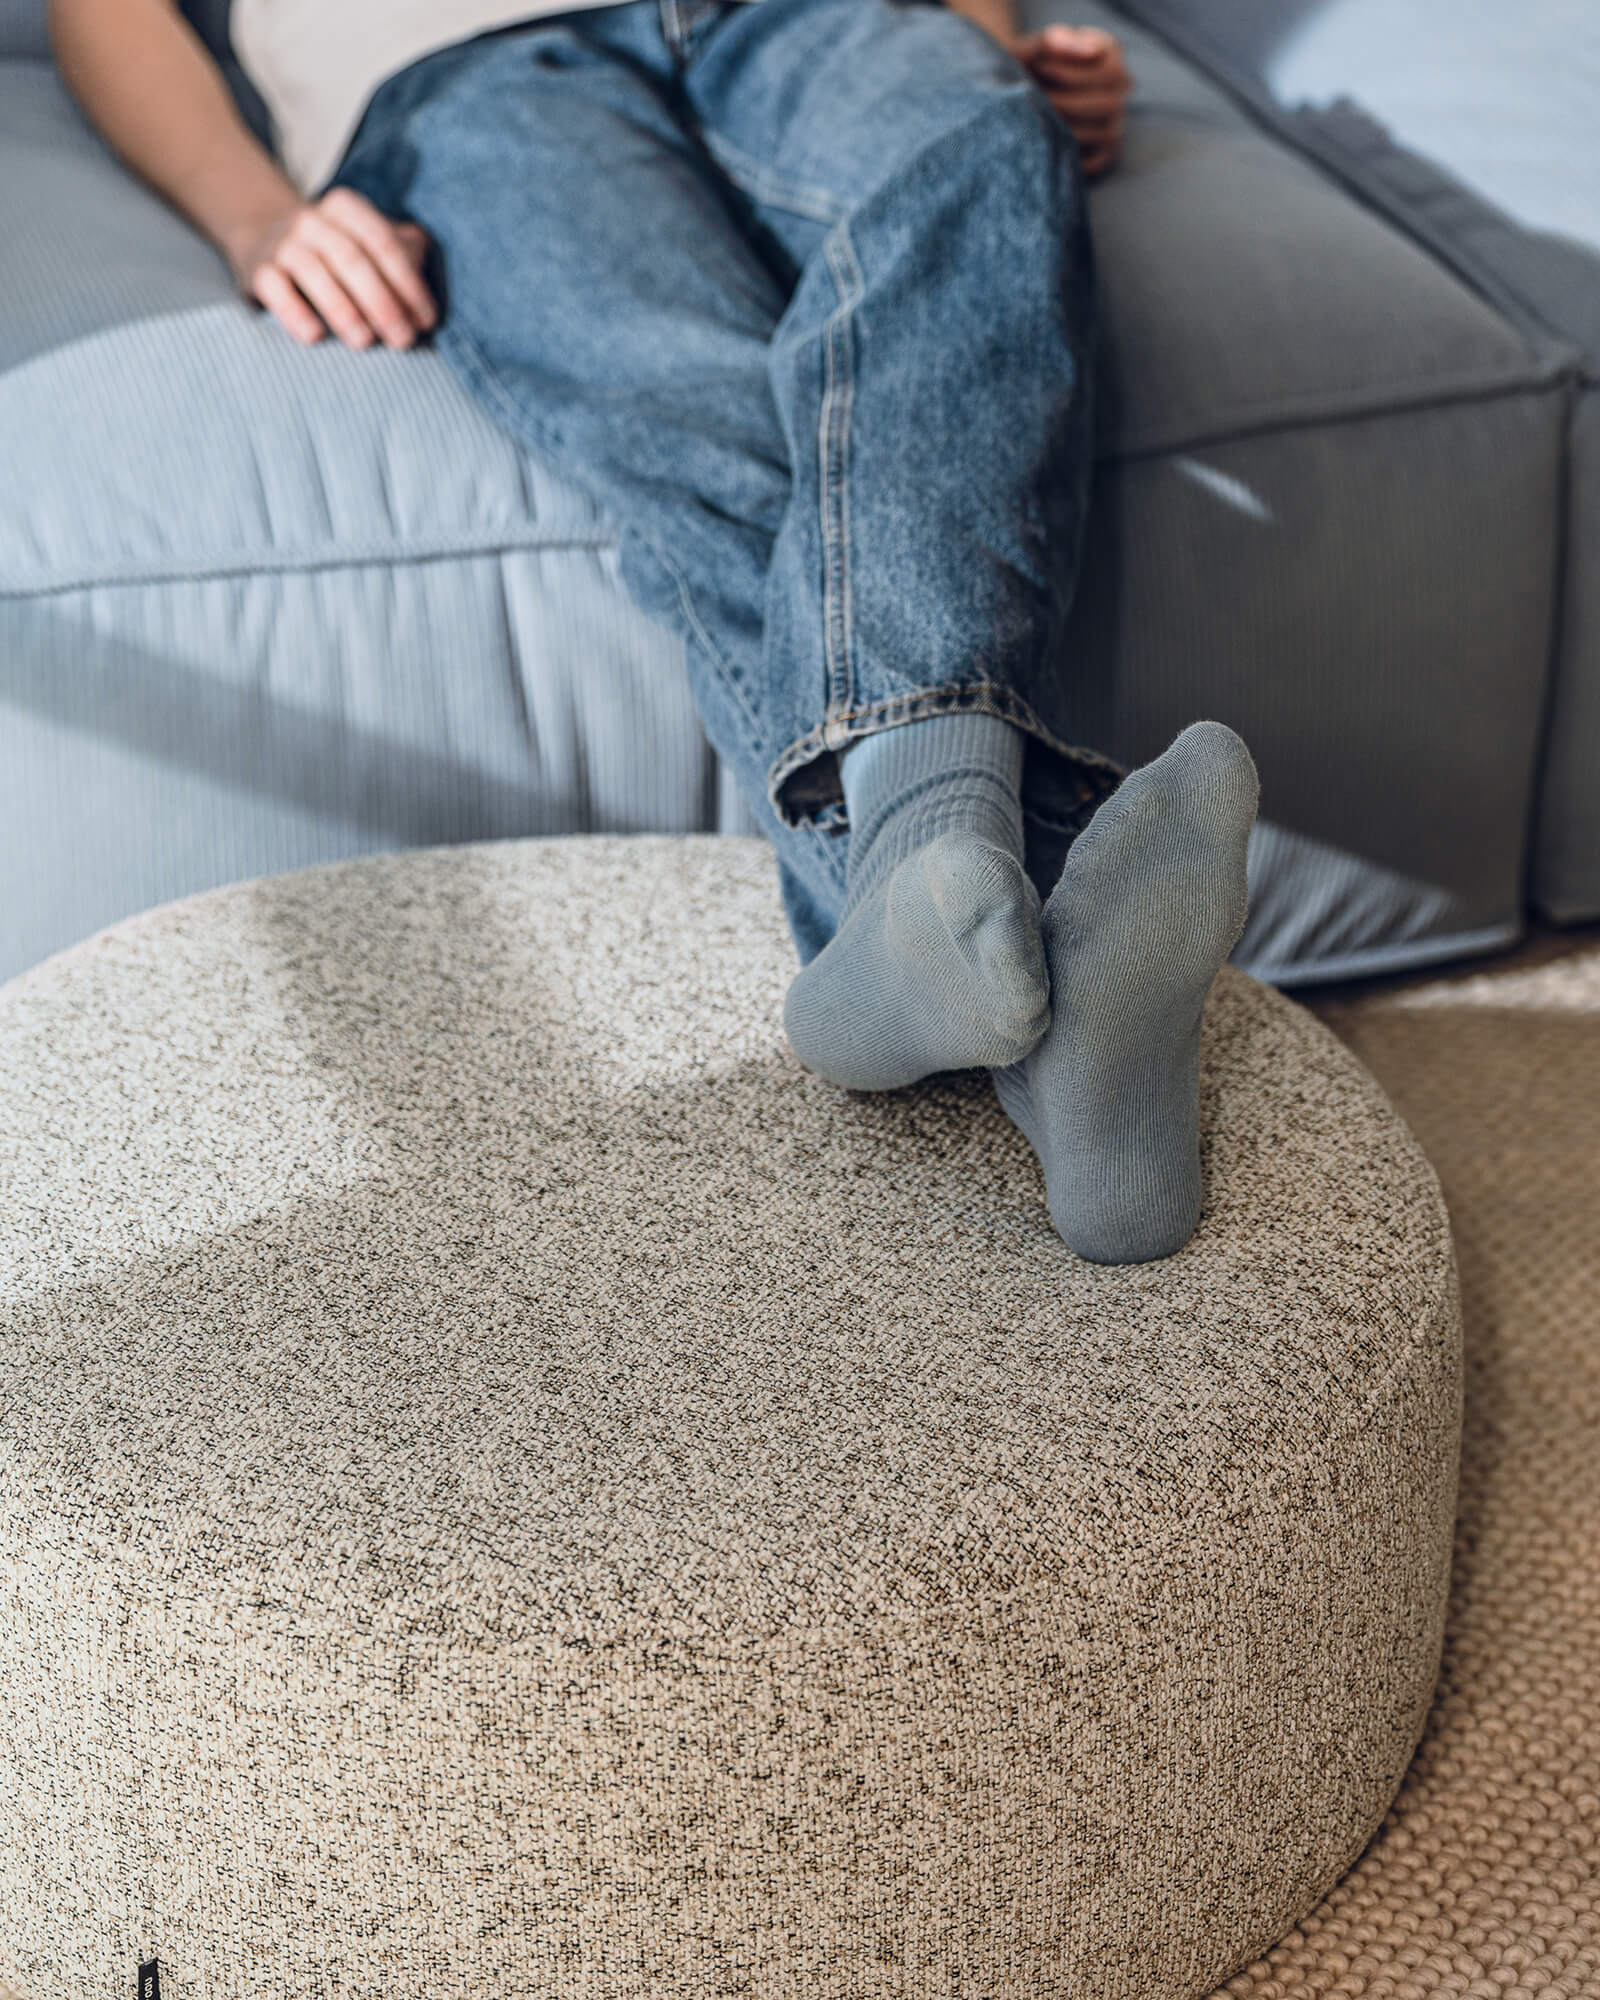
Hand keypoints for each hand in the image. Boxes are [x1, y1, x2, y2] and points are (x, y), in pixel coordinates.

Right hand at [228, 186, 437, 348]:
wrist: (266, 237)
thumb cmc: (337, 251)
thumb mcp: (370, 241)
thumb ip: (404, 253)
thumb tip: (429, 283)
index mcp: (346, 208)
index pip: (382, 243)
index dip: (408, 284)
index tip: (426, 322)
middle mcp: (312, 221)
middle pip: (352, 259)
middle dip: (382, 303)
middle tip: (403, 341)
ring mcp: (282, 243)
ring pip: (314, 272)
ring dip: (344, 310)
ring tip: (365, 342)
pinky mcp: (257, 269)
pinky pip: (275, 288)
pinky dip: (294, 312)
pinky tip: (315, 336)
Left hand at [1010, 24, 1131, 177]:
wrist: (1014, 93)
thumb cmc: (1026, 65)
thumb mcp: (1034, 47)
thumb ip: (1058, 41)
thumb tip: (1094, 52)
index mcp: (1110, 53)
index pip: (1110, 71)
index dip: (1072, 75)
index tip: (1041, 70)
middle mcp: (1120, 87)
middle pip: (1110, 103)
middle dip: (1067, 104)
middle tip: (1037, 102)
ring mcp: (1115, 119)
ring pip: (1107, 132)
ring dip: (1069, 130)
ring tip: (1040, 121)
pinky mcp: (1105, 150)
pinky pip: (1098, 160)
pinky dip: (1074, 155)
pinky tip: (1050, 144)